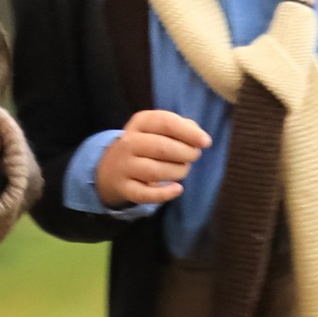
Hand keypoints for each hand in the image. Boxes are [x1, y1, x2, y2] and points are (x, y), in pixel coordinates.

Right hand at [96, 107, 211, 207]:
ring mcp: (124, 166)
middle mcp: (129, 142)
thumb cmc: (146, 145)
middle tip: (194, 156)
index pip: (166, 122)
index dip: (189, 132)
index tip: (206, 142)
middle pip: (162, 147)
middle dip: (186, 153)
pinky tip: (178, 189)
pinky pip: (146, 194)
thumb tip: (199, 137)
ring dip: (178, 171)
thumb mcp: (158, 129)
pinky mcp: (125, 188)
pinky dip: (165, 194)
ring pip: (155, 171)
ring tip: (183, 169)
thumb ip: (181, 128)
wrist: (111, 168)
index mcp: (140, 122)